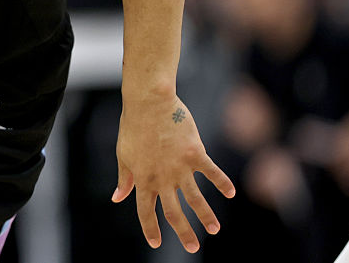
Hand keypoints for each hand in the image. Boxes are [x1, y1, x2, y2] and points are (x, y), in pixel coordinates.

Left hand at [113, 94, 235, 252]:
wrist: (149, 101)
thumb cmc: (133, 125)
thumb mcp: (123, 153)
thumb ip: (124, 178)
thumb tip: (117, 198)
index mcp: (142, 178)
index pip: (145, 210)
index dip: (150, 228)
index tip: (156, 243)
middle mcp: (162, 177)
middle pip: (173, 212)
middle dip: (184, 232)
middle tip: (193, 248)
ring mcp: (180, 167)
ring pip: (195, 199)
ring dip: (206, 216)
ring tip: (214, 230)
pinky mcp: (196, 153)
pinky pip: (212, 173)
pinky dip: (222, 183)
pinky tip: (231, 193)